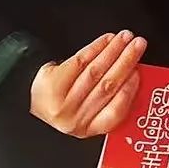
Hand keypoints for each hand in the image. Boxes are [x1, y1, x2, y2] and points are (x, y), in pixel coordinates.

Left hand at [30, 31, 146, 137]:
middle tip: (139, 45)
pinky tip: (107, 40)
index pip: (115, 112)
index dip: (129, 90)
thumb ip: (110, 103)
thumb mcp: (87, 116)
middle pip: (107, 86)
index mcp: (89, 129)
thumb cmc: (63, 107)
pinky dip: (96, 47)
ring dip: (114, 50)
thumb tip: (134, 75)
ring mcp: (62, 102)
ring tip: (126, 37)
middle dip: (127, 61)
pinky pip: (80, 61)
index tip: (139, 71)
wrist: (29, 101)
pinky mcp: (52, 84)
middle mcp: (75, 119)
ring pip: (95, 71)